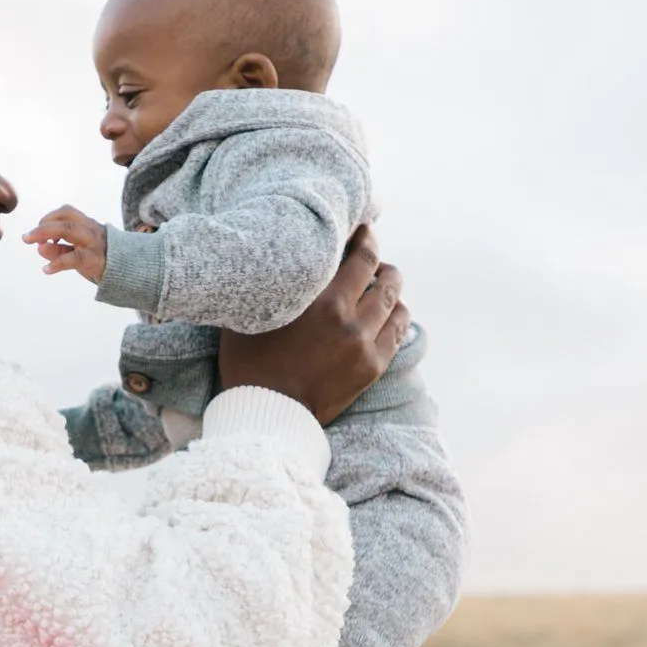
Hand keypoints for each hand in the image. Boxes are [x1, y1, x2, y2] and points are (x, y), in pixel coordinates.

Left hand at [22, 206, 107, 283]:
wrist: (129, 271)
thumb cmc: (100, 260)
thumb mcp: (78, 253)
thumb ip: (60, 250)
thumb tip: (39, 247)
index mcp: (87, 225)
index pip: (66, 213)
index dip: (49, 218)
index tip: (38, 232)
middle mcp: (90, 230)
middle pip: (65, 218)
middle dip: (43, 226)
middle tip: (27, 237)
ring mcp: (93, 243)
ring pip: (69, 230)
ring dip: (47, 234)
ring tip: (34, 245)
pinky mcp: (94, 259)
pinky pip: (73, 257)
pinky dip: (57, 263)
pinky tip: (46, 270)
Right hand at [217, 226, 410, 426]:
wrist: (265, 414)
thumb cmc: (249, 365)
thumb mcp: (249, 317)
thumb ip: (268, 287)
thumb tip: (267, 260)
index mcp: (324, 303)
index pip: (362, 258)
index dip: (367, 239)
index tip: (364, 231)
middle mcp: (351, 321)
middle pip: (386, 279)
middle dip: (382, 265)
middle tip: (373, 262)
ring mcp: (365, 346)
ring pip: (396, 305)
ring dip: (392, 291)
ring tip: (383, 288)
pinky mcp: (371, 368)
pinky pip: (398, 333)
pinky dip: (396, 318)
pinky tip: (387, 315)